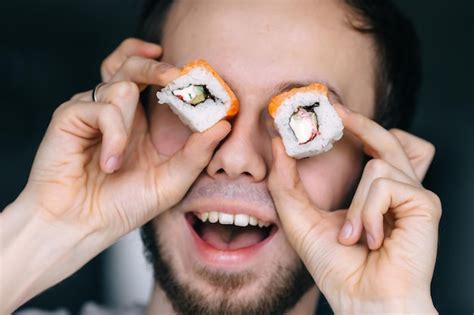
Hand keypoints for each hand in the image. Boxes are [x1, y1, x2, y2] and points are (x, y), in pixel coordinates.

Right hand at [1, 41, 230, 310]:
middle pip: (133, 64)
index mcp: (143, 122)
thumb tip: (225, 124)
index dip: (174, 73)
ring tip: (121, 162)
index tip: (198, 78)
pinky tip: (109, 163)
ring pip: (121, 84)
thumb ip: (196, 154)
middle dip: (155, 65)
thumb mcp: (171, 182)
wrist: (79, 226)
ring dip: (128, 122)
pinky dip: (112, 135)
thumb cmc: (123, 205)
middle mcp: (118, 111)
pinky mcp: (70, 115)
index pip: (156, 80)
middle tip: (175, 76)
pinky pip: (101, 108)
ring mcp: (93, 110)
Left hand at [268, 105, 440, 312]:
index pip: (371, 148)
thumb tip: (277, 144)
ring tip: (353, 236)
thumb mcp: (300, 218)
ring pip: (378, 163)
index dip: (356, 126)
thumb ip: (286, 182)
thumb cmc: (337, 265)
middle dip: (362, 121)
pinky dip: (368, 213)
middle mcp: (397, 189)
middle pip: (388, 138)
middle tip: (334, 107)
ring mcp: (413, 195)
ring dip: (356, 205)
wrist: (362, 299)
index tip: (332, 110)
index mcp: (374, 193)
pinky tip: (373, 239)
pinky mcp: (425, 203)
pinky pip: (385, 185)